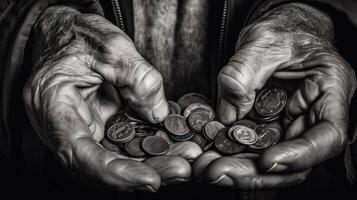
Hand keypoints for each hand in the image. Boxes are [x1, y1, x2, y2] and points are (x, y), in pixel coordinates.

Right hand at [24, 6, 200, 191]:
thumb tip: (159, 115)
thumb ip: (139, 78)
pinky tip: (173, 149)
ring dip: (150, 164)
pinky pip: (120, 147)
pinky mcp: (98, 128)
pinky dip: (146, 152)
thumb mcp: (111, 46)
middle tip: (181, 169)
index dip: (114, 173)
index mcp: (53, 104)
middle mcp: (64, 125)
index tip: (150, 179)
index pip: (78, 154)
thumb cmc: (78, 35)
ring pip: (113, 160)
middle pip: (100, 165)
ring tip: (184, 158)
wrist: (67, 33)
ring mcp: (82, 129)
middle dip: (143, 172)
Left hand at [194, 3, 355, 188]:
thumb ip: (245, 71)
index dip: (300, 154)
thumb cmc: (282, 31)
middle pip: (294, 160)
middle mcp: (312, 115)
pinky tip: (208, 157)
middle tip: (217, 171)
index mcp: (329, 90)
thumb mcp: (264, 40)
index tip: (267, 159)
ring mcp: (289, 126)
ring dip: (238, 168)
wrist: (277, 34)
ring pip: (270, 161)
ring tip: (205, 167)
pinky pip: (252, 149)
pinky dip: (230, 156)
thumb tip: (229, 113)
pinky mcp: (268, 129)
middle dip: (255, 170)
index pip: (328, 135)